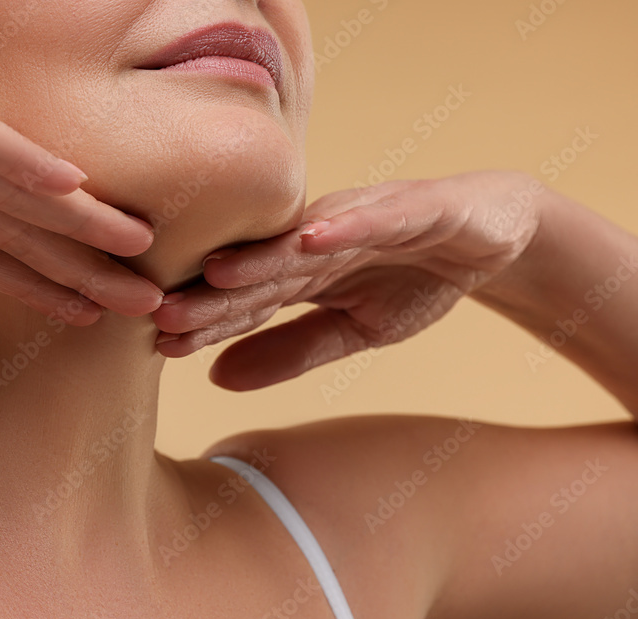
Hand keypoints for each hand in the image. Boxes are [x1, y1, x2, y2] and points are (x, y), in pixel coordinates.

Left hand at [152, 171, 543, 389]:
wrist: (494, 235)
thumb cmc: (415, 278)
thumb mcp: (354, 331)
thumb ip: (290, 351)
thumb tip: (215, 377)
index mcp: (303, 269)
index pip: (248, 301)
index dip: (207, 323)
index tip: (160, 345)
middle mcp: (323, 237)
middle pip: (261, 269)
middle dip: (213, 293)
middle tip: (160, 312)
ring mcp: (366, 217)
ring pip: (307, 240)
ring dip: (263, 256)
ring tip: (215, 273)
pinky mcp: (418, 205)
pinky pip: (381, 214)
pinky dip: (350, 224)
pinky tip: (313, 238)